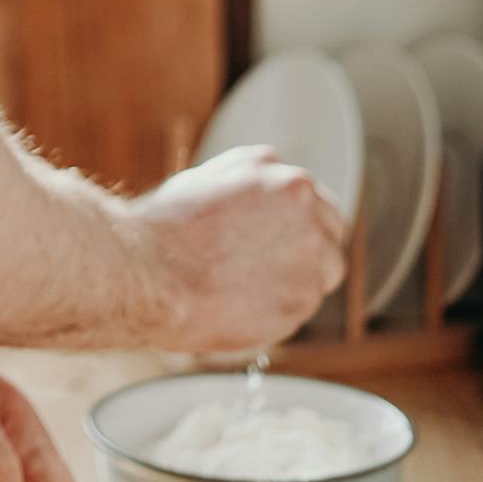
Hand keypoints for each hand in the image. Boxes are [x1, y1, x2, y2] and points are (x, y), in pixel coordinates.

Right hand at [130, 146, 348, 352]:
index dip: (296, 222)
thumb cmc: (167, 229)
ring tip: (253, 289)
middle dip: (310, 248)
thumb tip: (262, 200)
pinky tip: (244, 305)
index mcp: (279, 172)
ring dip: (300, 280)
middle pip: (330, 232)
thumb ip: (249, 186)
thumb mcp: (207, 181)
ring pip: (324, 272)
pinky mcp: (304, 295)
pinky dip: (283, 309)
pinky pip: (305, 305)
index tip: (280, 238)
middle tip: (274, 267)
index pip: (313, 199)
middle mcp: (303, 204)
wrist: (152, 273)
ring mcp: (309, 250)